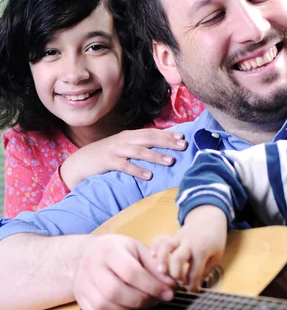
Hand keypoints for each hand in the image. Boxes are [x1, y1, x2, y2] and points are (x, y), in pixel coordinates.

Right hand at [60, 128, 186, 188]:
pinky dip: (137, 170)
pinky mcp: (107, 161)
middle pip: (148, 138)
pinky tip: (148, 176)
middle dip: (167, 142)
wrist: (80, 162)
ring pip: (139, 151)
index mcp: (129, 135)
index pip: (151, 132)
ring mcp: (115, 150)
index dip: (167, 134)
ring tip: (171, 161)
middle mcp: (124, 140)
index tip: (183, 138)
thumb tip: (160, 148)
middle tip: (183, 146)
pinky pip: (124, 165)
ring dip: (156, 156)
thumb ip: (138, 146)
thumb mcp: (122, 147)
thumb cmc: (105, 156)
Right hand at [73, 234, 174, 309]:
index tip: (168, 293)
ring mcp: (82, 283)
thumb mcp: (138, 249)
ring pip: (105, 305)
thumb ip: (155, 265)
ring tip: (144, 304)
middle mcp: (91, 265)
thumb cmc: (119, 250)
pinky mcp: (80, 299)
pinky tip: (127, 308)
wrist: (90, 253)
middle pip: (115, 291)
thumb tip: (171, 283)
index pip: (130, 271)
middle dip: (141, 300)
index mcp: (109, 249)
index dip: (152, 285)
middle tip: (157, 300)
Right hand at [150, 206, 227, 290]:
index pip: (194, 273)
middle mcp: (188, 244)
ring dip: (162, 261)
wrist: (210, 219)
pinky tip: (152, 256)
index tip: (191, 290)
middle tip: (179, 282)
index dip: (191, 286)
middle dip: (176, 274)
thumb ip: (204, 271)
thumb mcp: (215, 257)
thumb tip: (192, 285)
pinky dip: (154, 246)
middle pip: (177, 259)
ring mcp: (179, 238)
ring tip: (161, 272)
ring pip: (166, 247)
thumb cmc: (214, 240)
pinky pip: (160, 239)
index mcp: (202, 250)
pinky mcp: (172, 236)